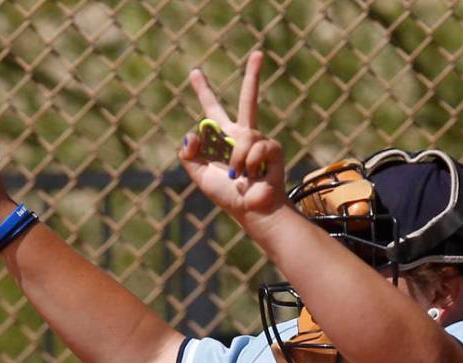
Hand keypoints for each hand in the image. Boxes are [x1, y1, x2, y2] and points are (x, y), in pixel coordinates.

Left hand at [179, 51, 288, 230]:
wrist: (251, 209)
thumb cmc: (227, 195)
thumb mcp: (199, 174)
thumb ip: (188, 153)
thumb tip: (193, 132)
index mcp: (224, 138)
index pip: (212, 109)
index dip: (203, 92)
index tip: (195, 73)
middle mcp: (243, 135)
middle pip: (248, 99)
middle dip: (254, 76)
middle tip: (258, 53)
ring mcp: (260, 140)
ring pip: (243, 135)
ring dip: (236, 159)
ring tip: (240, 176)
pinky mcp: (274, 148)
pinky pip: (256, 146)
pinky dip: (249, 163)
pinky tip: (255, 175)